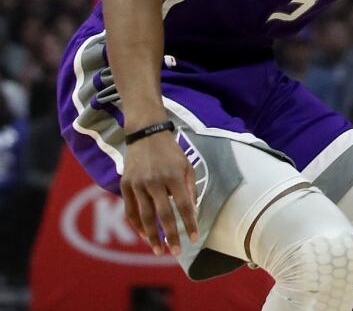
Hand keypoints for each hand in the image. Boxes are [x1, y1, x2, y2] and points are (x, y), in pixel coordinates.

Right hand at [119, 130, 198, 255]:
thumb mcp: (187, 166)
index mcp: (174, 175)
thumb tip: (193, 213)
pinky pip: (130, 211)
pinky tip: (145, 236)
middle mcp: (154, 181)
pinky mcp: (125, 185)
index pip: (184, 205)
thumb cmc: (171, 153)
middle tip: (176, 252)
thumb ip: (190, 190)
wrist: (145, 134)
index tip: (194, 239)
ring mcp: (137, 184)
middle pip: (163, 214)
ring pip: (144, 216)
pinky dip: (137, 226)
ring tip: (159, 250)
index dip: (190, 223)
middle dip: (170, 235)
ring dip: (152, 236)